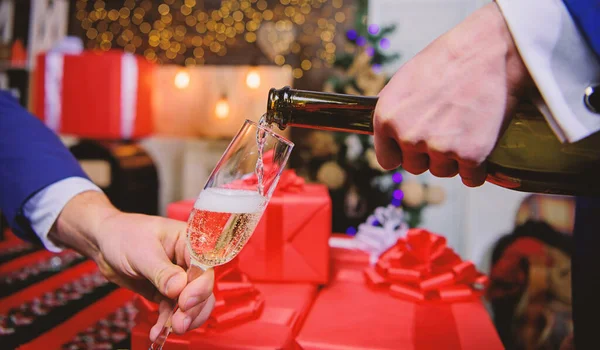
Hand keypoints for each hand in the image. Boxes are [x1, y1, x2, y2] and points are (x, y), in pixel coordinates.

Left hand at [50, 191, 214, 340]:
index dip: (200, 286)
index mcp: (189, 243)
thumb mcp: (142, 252)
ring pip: (192, 303)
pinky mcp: (166, 292)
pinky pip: (173, 310)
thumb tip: (178, 288)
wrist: (104, 243)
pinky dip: (166, 322)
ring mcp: (179, 278)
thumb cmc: (124, 236)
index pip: (204, 266)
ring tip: (170, 330)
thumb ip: (162, 271)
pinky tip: (157, 332)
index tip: (186, 302)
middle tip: (179, 323)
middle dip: (193, 308)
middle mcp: (188, 261)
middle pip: (202, 288)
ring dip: (183, 319)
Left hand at [373, 3, 531, 186]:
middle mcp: (408, 136)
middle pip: (416, 167)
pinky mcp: (471, 155)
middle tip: (448, 127)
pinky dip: (478, 168)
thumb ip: (395, 114)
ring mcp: (439, 148)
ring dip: (454, 158)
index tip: (416, 145)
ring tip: (466, 126)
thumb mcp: (404, 82)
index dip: (403, 153)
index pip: (387, 160)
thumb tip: (392, 139)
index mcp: (387, 118)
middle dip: (430, 154)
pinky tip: (482, 144)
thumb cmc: (447, 61)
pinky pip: (472, 178)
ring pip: (443, 171)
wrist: (488, 50)